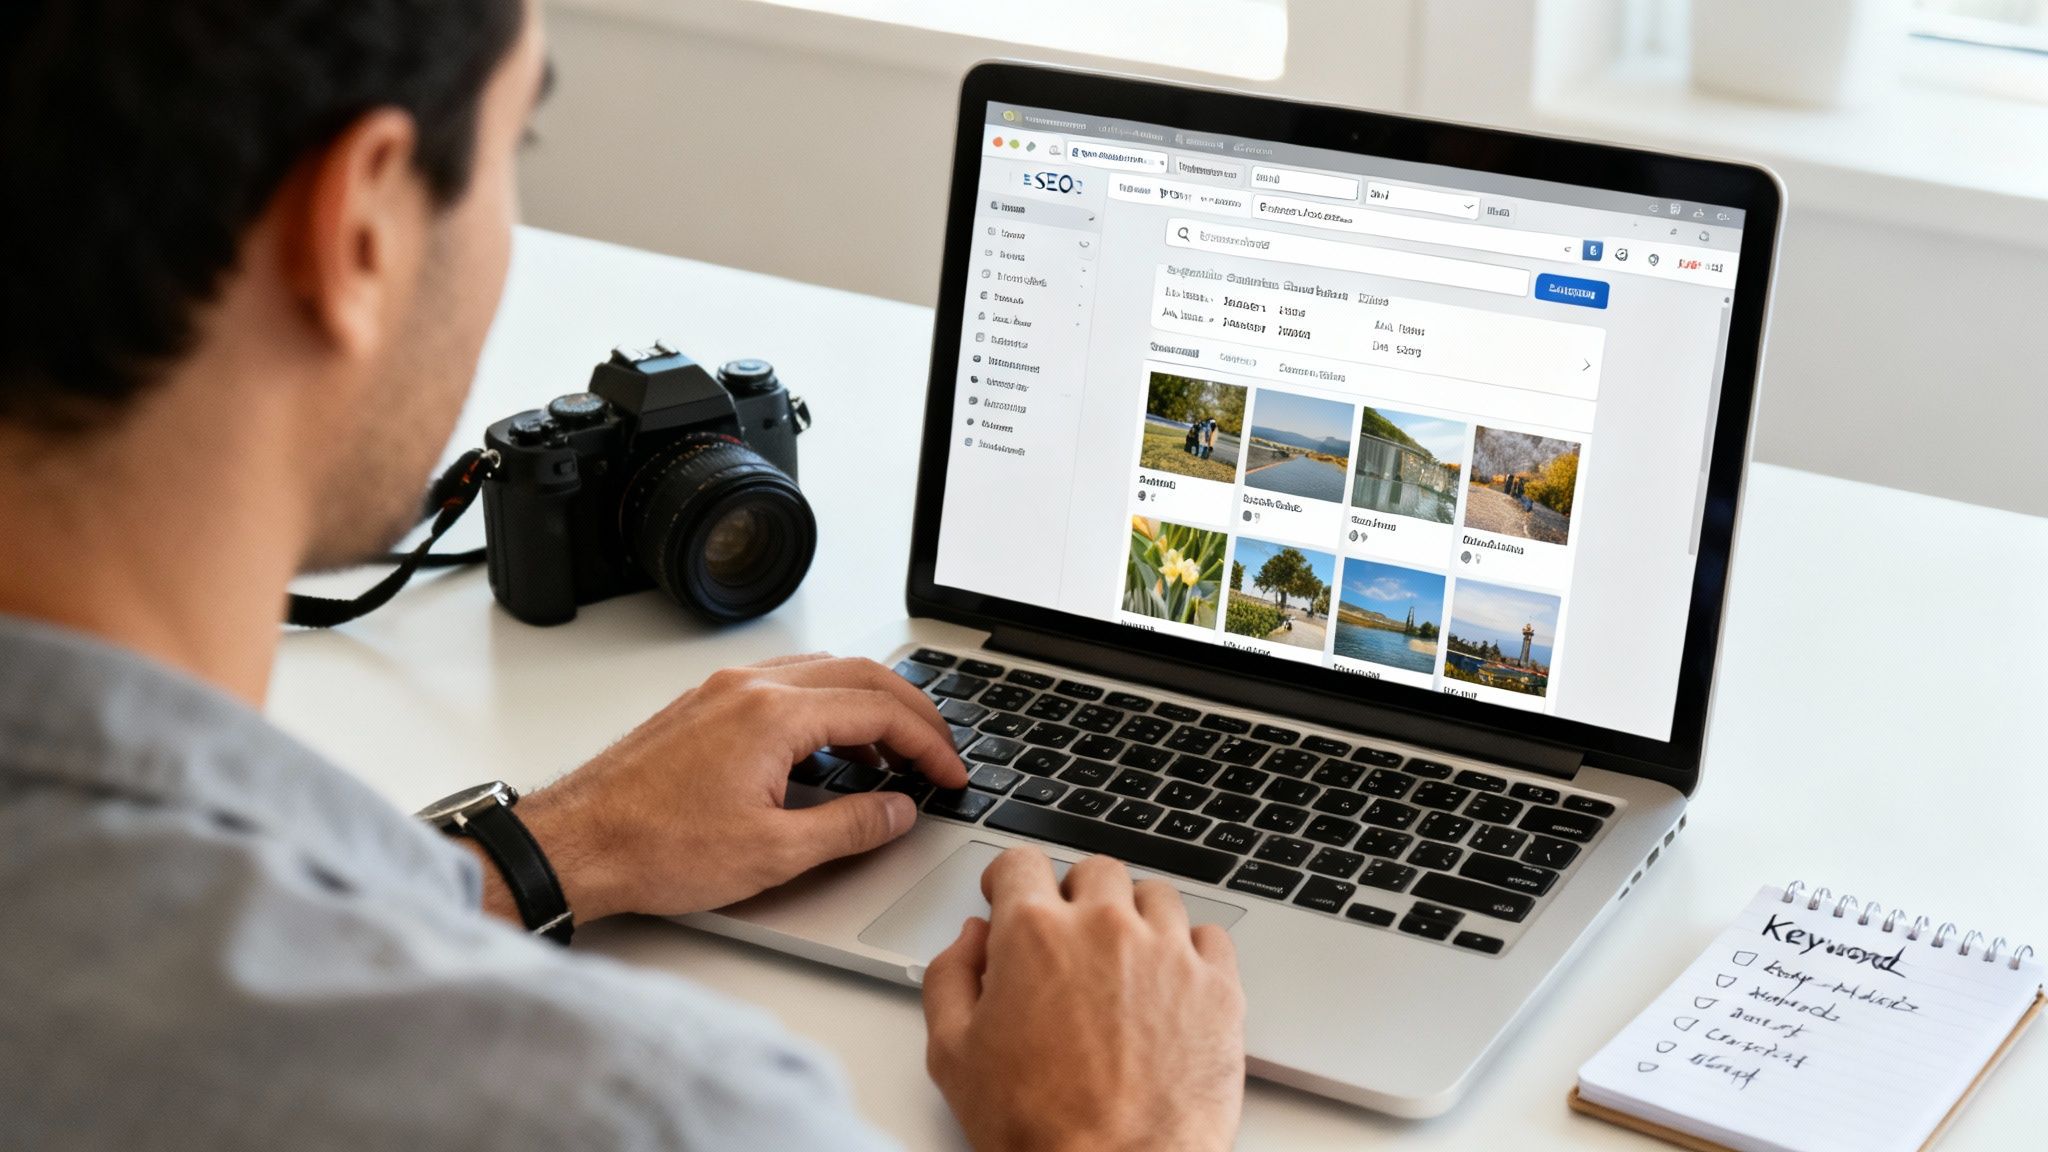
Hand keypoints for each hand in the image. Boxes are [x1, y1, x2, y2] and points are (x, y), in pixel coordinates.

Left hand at [497, 653, 968, 921]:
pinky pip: (787, 687)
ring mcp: (724, 691)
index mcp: (773, 714)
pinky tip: (833, 752)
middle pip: (862, 675)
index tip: (952, 775)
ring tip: (893, 760)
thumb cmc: (653, 849)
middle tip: (940, 756)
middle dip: (913, 715)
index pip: (881, 708)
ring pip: (824, 675)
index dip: (931, 743)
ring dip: (870, 708)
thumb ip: (850, 827)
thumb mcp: (773, 854)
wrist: (574, 845)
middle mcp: (750, 687)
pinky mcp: (705, 705)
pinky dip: (828, 710)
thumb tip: (898, 811)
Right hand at [922, 848, 1245, 1151]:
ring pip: (1155, 895)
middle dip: (1075, 896)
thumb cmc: (1038, 1128)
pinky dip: (1188, 950)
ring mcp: (1169, 953)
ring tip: (1122, 961)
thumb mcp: (953, 1055)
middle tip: (1069, 937)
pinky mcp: (1217, 986)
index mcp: (1035, 935)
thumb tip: (971, 939)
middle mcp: (1105, 928)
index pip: (1021, 861)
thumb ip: (949, 977)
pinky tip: (1168, 982)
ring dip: (1134, 917)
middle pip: (1094, 871)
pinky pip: (1207, 936)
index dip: (1009, 878)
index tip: (1012, 893)